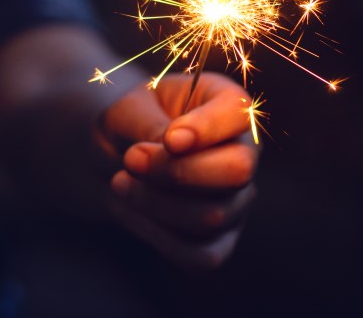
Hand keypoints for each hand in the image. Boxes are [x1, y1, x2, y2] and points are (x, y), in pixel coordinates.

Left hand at [94, 72, 258, 270]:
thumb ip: (149, 123)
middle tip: (132, 159)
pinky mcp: (220, 239)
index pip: (239, 113)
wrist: (117, 155)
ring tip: (119, 181)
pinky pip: (200, 255)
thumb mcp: (129, 108)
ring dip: (155, 203)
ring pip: (213, 216)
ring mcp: (238, 199)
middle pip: (238, 171)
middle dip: (180, 172)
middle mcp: (245, 152)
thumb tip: (173, 148)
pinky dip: (158, 236)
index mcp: (229, 106)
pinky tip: (132, 211)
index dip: (207, 129)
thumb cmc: (131, 121)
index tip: (169, 139)